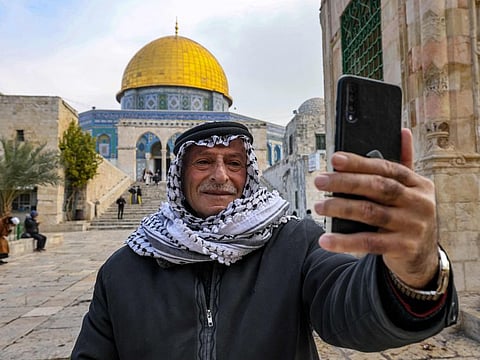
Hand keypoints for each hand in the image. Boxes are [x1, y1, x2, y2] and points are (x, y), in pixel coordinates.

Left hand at [314, 129, 438, 288]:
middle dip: (346, 182)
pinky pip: (369, 243)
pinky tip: (326, 239)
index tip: (335, 159)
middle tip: (320, 181)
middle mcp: (419, 203)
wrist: (423, 255)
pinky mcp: (403, 247)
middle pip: (378, 187)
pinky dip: (345, 241)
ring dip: (341, 208)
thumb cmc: (409, 215)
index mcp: (419, 184)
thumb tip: (402, 132)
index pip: (387, 168)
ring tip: (319, 206)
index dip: (360, 162)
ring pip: (370, 213)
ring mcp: (412, 226)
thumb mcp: (412, 190)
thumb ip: (404, 163)